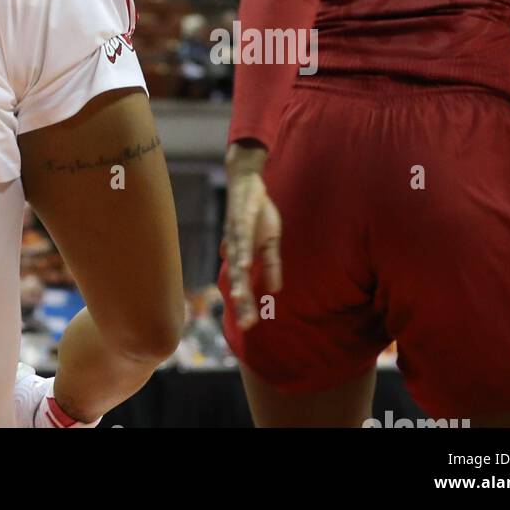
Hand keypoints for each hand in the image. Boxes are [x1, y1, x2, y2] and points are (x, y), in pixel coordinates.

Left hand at [223, 143, 281, 330]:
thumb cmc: (257, 213)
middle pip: (238, 278)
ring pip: (237, 259)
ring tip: (240, 298)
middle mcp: (235, 247)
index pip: (245, 285)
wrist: (246, 183)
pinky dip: (242, 250)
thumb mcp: (270, 242)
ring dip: (238, 279)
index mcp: (242, 255)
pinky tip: (243, 263)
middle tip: (247, 324)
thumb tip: (274, 289)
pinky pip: (242, 236)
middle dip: (243, 300)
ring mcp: (237, 233)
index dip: (247, 304)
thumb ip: (271, 265)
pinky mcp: (242, 217)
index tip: (250, 326)